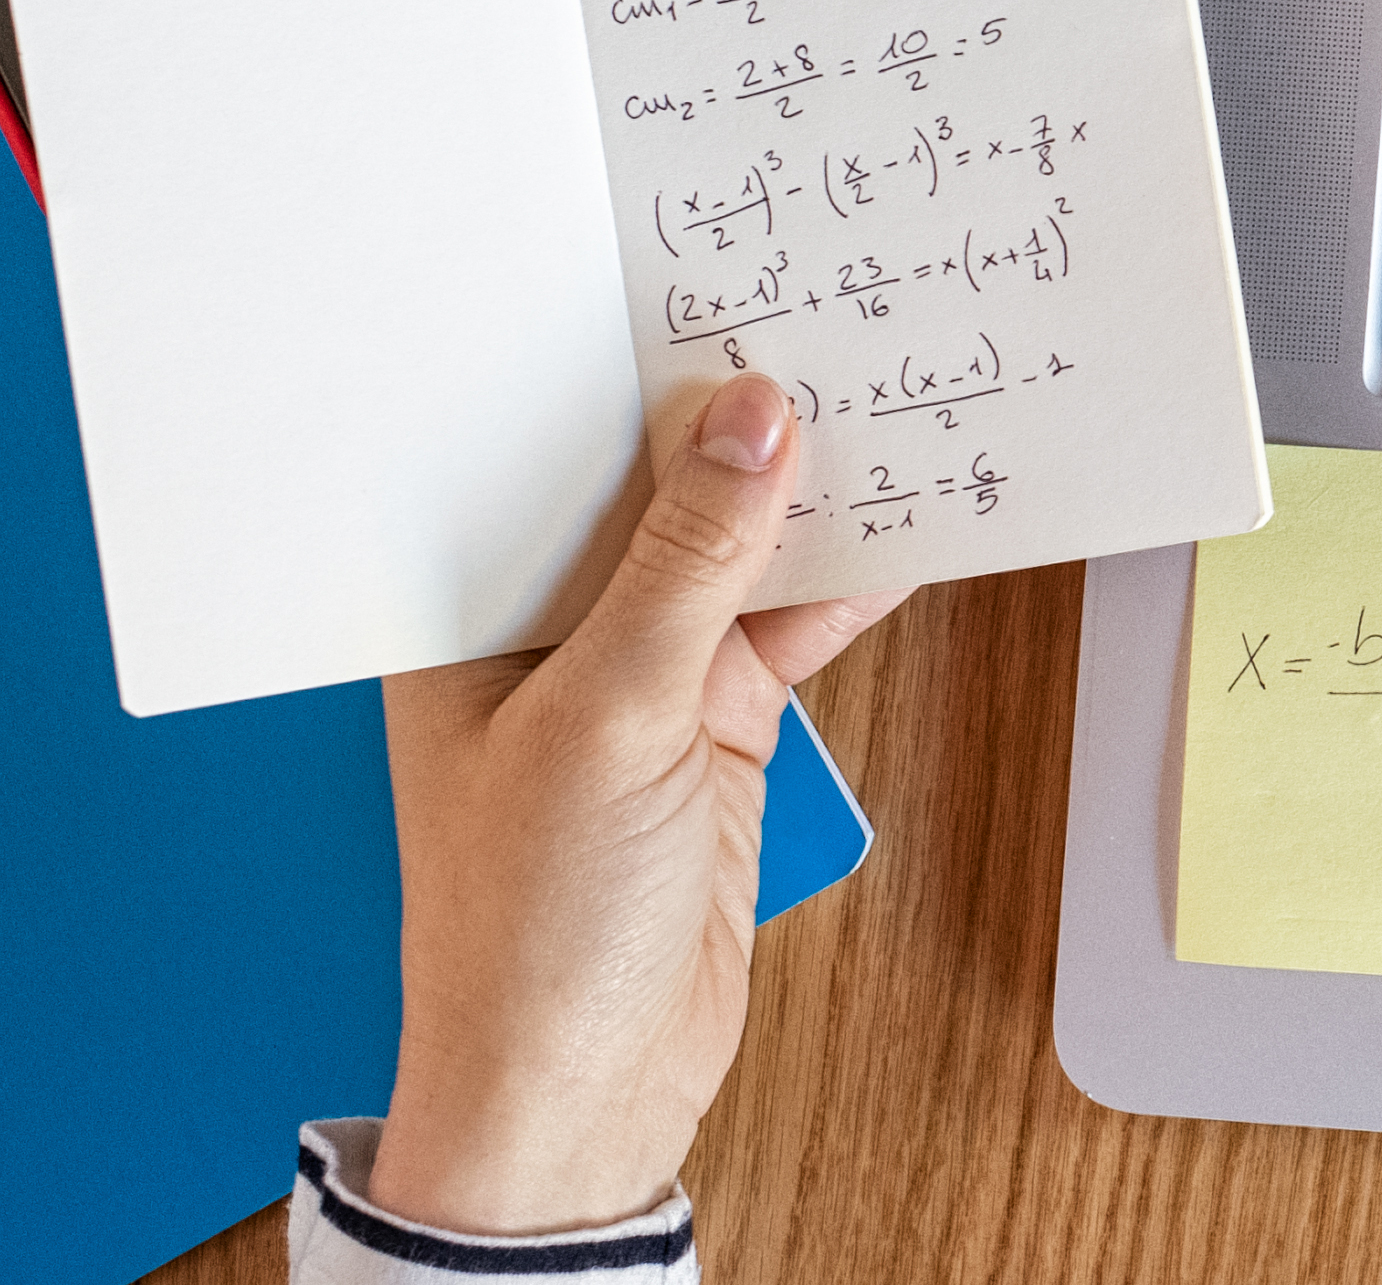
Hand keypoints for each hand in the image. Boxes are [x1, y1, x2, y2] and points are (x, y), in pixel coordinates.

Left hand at [365, 373, 908, 1237]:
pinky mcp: (714, 730)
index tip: (713, 286)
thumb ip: (686, 565)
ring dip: (810, 496)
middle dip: (736, 420)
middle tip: (826, 314)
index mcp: (468, 618)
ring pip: (736, 556)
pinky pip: (790, 627)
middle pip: (655, 497)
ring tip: (892, 392)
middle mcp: (547, 635)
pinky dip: (851, 580)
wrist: (579, 1096)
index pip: (551, 462)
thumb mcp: (609, 721)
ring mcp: (637, 683)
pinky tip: (914, 518)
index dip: (627, 376)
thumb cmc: (528, 932)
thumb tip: (748, 422)